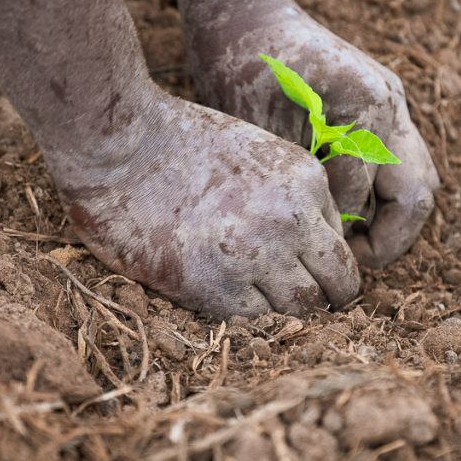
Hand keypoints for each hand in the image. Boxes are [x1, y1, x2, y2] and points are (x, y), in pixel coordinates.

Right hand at [55, 90, 359, 316]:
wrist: (119, 143)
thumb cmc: (177, 140)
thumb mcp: (255, 153)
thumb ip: (288, 195)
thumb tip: (307, 243)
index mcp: (305, 181)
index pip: (341, 244)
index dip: (323, 262)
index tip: (302, 270)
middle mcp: (292, 221)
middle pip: (338, 285)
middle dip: (324, 297)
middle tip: (297, 301)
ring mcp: (256, 256)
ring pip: (302, 309)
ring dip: (287, 312)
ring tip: (260, 302)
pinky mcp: (215, 286)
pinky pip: (255, 320)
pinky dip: (248, 317)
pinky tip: (227, 298)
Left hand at [188, 0, 439, 267]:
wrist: (243, 10)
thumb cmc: (239, 67)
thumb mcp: (265, 135)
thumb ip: (307, 183)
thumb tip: (333, 236)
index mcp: (364, 106)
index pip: (366, 199)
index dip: (342, 238)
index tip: (316, 259)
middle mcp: (390, 102)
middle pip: (418, 193)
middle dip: (390, 239)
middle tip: (350, 265)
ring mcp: (390, 99)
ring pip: (416, 178)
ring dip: (391, 217)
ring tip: (349, 244)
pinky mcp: (380, 101)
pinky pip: (397, 159)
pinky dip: (380, 192)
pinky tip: (343, 210)